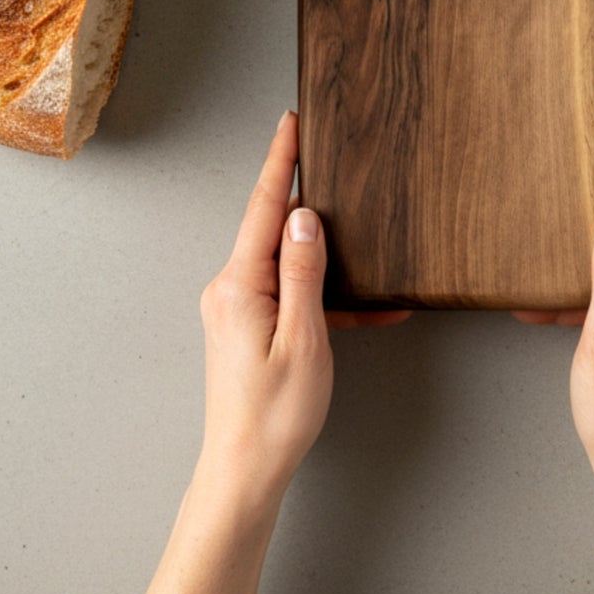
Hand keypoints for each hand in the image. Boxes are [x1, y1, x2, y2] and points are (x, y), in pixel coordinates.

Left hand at [195, 111, 408, 505]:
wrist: (244, 472)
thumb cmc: (274, 415)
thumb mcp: (304, 338)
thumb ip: (304, 271)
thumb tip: (305, 217)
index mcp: (239, 284)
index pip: (264, 206)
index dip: (281, 161)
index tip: (291, 121)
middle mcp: (229, 288)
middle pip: (273, 227)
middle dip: (306, 200)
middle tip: (331, 163)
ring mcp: (235, 308)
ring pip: (285, 261)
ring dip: (324, 260)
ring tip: (364, 258)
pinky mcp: (245, 326)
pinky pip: (286, 293)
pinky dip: (321, 296)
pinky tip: (362, 309)